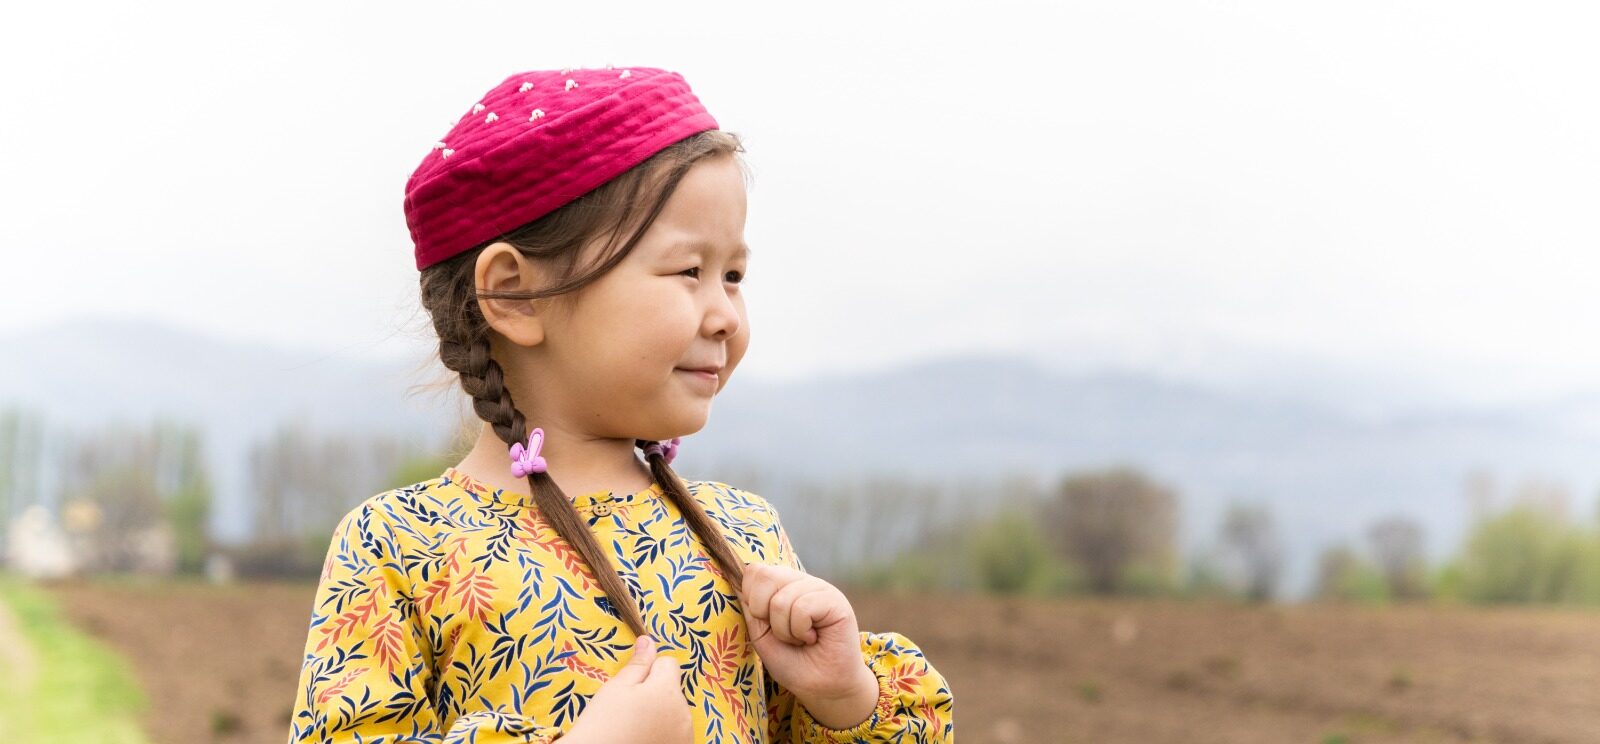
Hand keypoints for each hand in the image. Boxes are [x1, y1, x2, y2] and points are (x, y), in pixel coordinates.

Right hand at [562, 635, 691, 743]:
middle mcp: (683, 712)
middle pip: (673, 689)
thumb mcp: (617, 688)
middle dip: (656, 692)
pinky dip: (665, 732)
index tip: (633, 686)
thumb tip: (648, 641)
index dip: (650, 669)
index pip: (669, 663)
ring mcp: (685, 734)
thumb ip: (638, 664)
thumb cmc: (603, 723)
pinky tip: (645, 738)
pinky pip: (677, 731)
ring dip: (662, 713)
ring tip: (636, 726)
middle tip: (631, 708)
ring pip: (676, 711)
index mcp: (667, 690)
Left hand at [736, 562, 879, 729]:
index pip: (755, 571)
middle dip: (763, 612)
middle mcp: (802, 582)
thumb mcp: (762, 637)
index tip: (766, 623)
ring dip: (784, 631)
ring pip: (781, 600)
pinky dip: (800, 631)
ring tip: (801, 639)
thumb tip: (739, 585)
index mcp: (785, 586)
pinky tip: (813, 638)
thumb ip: (751, 610)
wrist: (823, 688)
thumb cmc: (794, 664)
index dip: (751, 598)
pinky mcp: (835, 601)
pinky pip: (802, 608)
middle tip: (783, 633)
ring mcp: (820, 588)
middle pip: (765, 576)